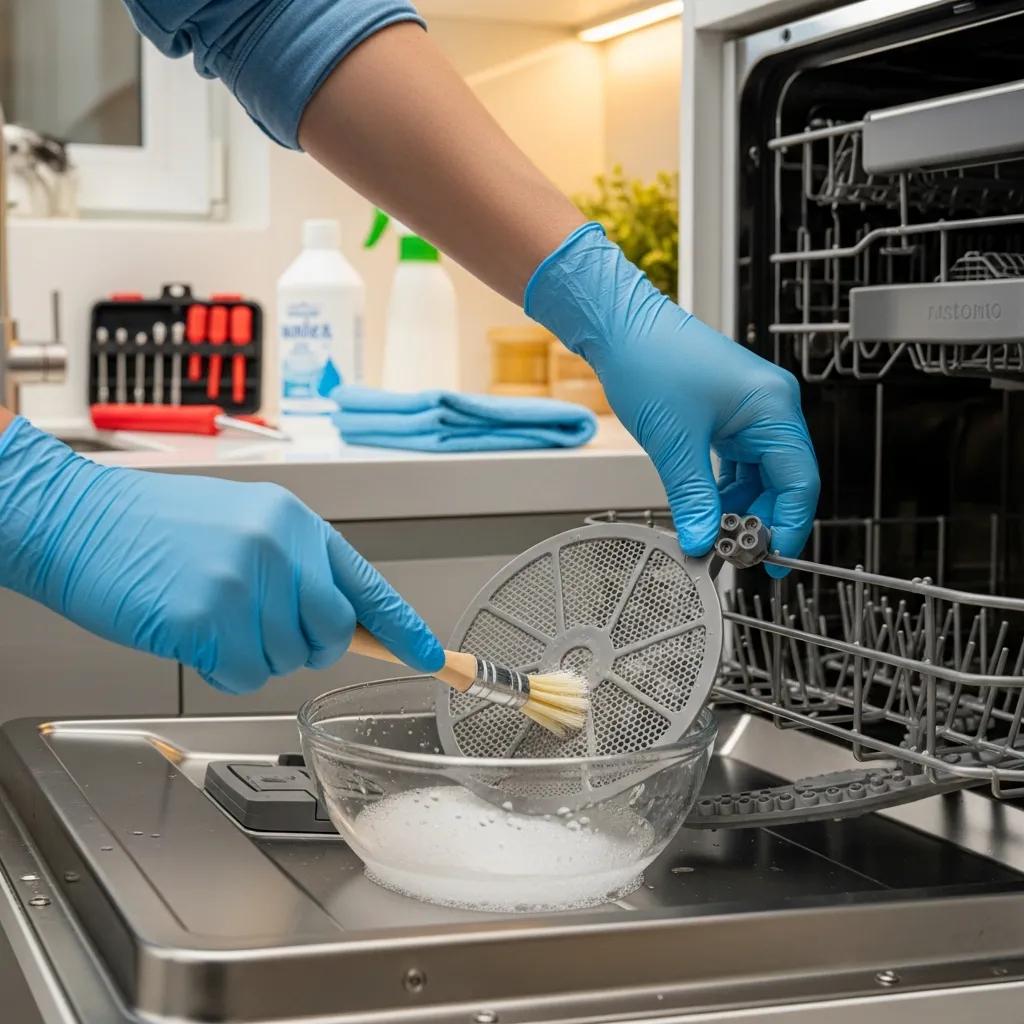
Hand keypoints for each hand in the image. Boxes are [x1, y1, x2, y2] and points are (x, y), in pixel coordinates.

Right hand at [0, 419, 442, 691]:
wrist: (74, 518)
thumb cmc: (153, 525)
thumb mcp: (244, 525)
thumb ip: (296, 566)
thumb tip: (340, 617)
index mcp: (293, 522)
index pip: (365, 584)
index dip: (402, 627)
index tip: (429, 655)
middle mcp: (279, 547)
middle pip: (334, 632)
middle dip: (307, 646)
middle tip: (264, 629)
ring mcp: (245, 582)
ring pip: (286, 661)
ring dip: (253, 655)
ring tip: (213, 615)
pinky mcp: (207, 617)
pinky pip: (244, 675)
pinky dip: (223, 669)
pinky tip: (193, 633)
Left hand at [526, 224, 818, 575]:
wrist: (621, 327)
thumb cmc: (650, 360)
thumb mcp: (674, 442)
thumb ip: (693, 498)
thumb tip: (701, 540)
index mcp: (773, 406)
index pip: (799, 482)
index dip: (789, 527)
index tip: (771, 562)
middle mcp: (771, 406)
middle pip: (784, 481)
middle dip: (762, 520)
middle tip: (736, 554)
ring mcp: (752, 410)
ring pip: (761, 475)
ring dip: (742, 507)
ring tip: (717, 536)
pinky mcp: (731, 415)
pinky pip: (741, 464)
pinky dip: (727, 490)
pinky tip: (709, 510)